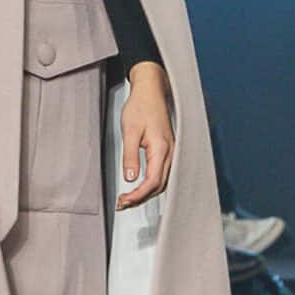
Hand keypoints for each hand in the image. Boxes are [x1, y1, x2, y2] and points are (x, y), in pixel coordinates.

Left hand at [116, 64, 175, 209]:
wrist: (151, 91)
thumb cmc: (141, 106)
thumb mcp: (130, 131)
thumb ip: (130, 156)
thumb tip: (130, 178)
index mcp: (161, 149)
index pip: (152, 182)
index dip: (138, 195)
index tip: (124, 200)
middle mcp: (170, 153)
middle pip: (159, 186)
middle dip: (141, 198)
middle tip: (123, 203)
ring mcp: (171, 152)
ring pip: (162, 181)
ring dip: (146, 193)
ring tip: (129, 198)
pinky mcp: (167, 150)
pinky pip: (163, 173)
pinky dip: (152, 184)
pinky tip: (141, 187)